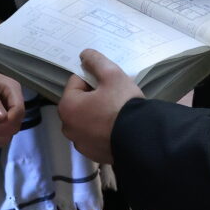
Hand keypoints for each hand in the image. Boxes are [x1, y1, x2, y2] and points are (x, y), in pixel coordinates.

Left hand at [58, 49, 142, 164]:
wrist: (141, 139)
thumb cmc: (123, 105)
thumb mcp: (112, 75)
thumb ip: (96, 61)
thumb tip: (84, 55)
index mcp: (67, 107)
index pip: (76, 82)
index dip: (93, 78)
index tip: (109, 83)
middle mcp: (68, 127)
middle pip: (80, 102)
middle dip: (94, 97)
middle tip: (114, 97)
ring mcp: (80, 143)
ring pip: (87, 119)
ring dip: (97, 114)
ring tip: (118, 113)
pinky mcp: (93, 154)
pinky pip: (95, 135)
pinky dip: (102, 130)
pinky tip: (118, 127)